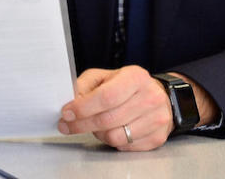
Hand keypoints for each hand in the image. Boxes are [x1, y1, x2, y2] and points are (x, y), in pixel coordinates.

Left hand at [58, 66, 172, 150]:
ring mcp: (156, 119)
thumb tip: (70, 101)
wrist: (158, 96)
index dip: (83, 108)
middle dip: (82, 125)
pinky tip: (112, 130)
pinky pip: (125, 147)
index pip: (106, 97)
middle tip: (67, 125)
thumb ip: (85, 85)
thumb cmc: (127, 86)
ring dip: (98, 134)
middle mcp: (150, 97)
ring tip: (95, 125)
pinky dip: (113, 141)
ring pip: (115, 137)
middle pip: (108, 119)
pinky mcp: (158, 137)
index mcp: (135, 77)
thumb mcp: (104, 77)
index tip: (67, 113)